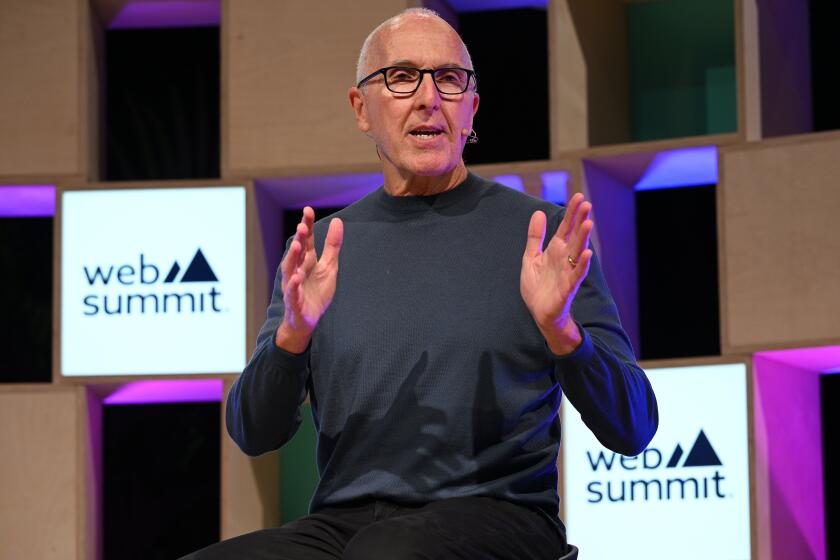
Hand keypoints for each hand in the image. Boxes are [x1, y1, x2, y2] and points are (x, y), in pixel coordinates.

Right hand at [275, 207, 343, 352]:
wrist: (308, 320)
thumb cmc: (316, 292)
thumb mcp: (329, 267)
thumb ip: (332, 246)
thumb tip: (338, 221)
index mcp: (307, 261)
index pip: (306, 240)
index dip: (307, 225)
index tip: (308, 210)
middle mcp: (297, 270)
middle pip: (297, 252)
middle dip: (299, 239)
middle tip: (302, 225)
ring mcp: (294, 285)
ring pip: (290, 269)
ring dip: (292, 257)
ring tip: (297, 246)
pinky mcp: (294, 301)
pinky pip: (292, 292)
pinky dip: (293, 285)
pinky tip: (297, 278)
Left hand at [520, 193, 592, 354]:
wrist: (539, 313)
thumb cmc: (537, 287)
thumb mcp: (531, 257)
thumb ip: (535, 236)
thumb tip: (539, 213)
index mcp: (555, 250)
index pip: (565, 227)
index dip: (571, 213)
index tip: (578, 196)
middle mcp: (564, 258)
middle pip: (574, 236)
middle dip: (579, 220)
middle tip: (586, 203)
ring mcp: (568, 272)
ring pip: (578, 252)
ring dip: (584, 238)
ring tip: (588, 222)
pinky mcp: (568, 287)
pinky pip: (577, 274)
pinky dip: (583, 263)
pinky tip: (588, 253)